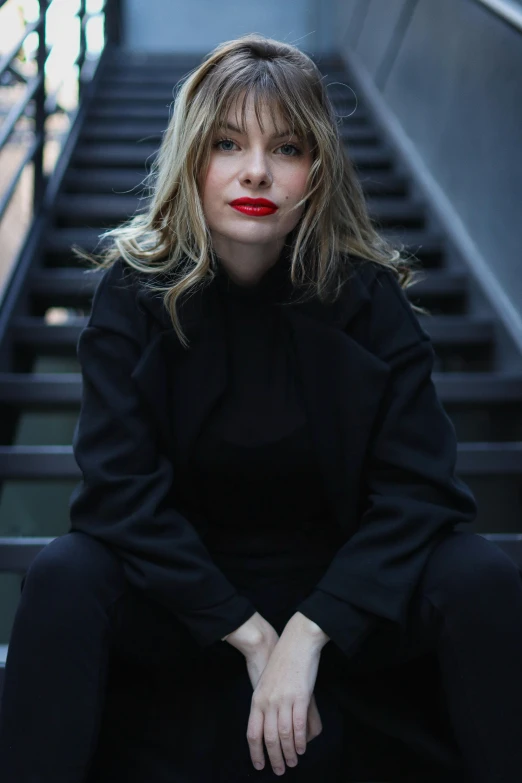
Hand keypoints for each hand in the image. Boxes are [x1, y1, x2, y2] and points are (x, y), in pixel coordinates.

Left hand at [245, 621, 322, 775]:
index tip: (259, 766)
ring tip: (293, 762)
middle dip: (274, 758)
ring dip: (288, 753)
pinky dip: (299, 741)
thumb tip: (266, 724)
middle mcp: (268, 702)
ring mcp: (284, 700)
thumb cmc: (280, 662)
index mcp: (257, 699)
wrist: (295, 643)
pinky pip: (298, 725)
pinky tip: (301, 748)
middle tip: (280, 770)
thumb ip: (264, 704)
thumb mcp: (264, 683)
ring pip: (284, 735)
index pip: (252, 733)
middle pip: (268, 738)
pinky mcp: (300, 697)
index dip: (255, 752)